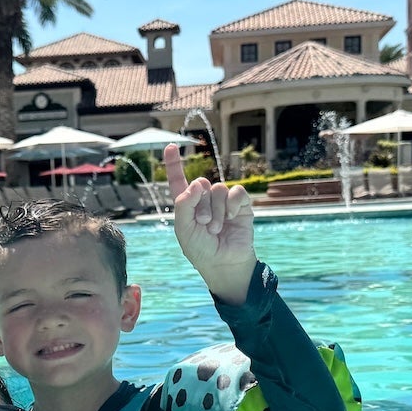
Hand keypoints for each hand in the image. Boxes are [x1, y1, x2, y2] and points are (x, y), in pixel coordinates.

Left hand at [164, 143, 256, 304]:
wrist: (224, 264)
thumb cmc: (201, 250)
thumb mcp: (184, 228)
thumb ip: (184, 204)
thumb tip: (197, 183)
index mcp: (187, 205)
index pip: (178, 180)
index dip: (174, 164)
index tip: (170, 146)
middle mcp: (204, 200)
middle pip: (201, 183)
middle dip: (201, 203)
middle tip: (204, 223)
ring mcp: (224, 202)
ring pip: (218, 189)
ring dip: (217, 210)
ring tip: (216, 228)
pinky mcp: (241, 205)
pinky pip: (237, 191)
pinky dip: (233, 204)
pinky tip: (232, 218)